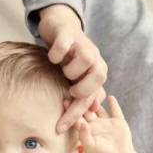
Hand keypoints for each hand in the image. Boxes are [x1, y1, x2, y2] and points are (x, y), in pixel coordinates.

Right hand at [38, 4, 107, 132]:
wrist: (60, 25)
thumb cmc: (69, 56)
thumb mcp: (78, 76)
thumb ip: (86, 92)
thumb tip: (93, 109)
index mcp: (97, 71)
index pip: (92, 96)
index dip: (76, 113)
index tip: (60, 127)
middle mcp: (94, 57)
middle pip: (100, 75)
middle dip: (82, 89)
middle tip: (69, 90)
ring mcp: (82, 43)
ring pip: (86, 59)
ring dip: (70, 70)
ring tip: (61, 68)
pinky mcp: (68, 32)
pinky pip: (64, 45)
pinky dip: (57, 53)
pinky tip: (52, 56)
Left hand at [77, 96, 135, 152]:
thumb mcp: (91, 147)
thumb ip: (84, 135)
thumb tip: (80, 122)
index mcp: (86, 131)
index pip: (77, 118)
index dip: (72, 110)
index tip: (66, 102)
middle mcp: (95, 124)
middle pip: (87, 110)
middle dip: (82, 102)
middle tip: (75, 92)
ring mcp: (107, 122)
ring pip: (100, 108)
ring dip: (96, 100)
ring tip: (92, 91)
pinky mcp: (119, 122)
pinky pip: (115, 110)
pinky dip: (113, 103)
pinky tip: (110, 97)